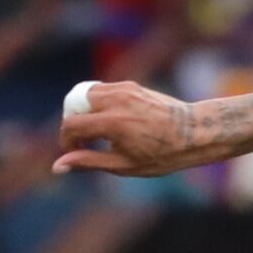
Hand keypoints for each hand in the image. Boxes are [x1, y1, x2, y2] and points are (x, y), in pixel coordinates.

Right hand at [55, 78, 204, 175]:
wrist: (195, 132)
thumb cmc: (162, 154)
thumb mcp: (123, 165)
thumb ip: (88, 162)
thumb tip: (57, 167)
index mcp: (112, 122)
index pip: (70, 125)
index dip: (67, 142)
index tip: (76, 154)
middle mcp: (115, 100)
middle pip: (73, 105)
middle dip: (73, 124)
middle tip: (86, 143)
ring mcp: (124, 89)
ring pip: (86, 94)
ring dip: (85, 112)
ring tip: (99, 132)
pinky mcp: (131, 85)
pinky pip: (103, 90)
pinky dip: (99, 104)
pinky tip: (113, 122)